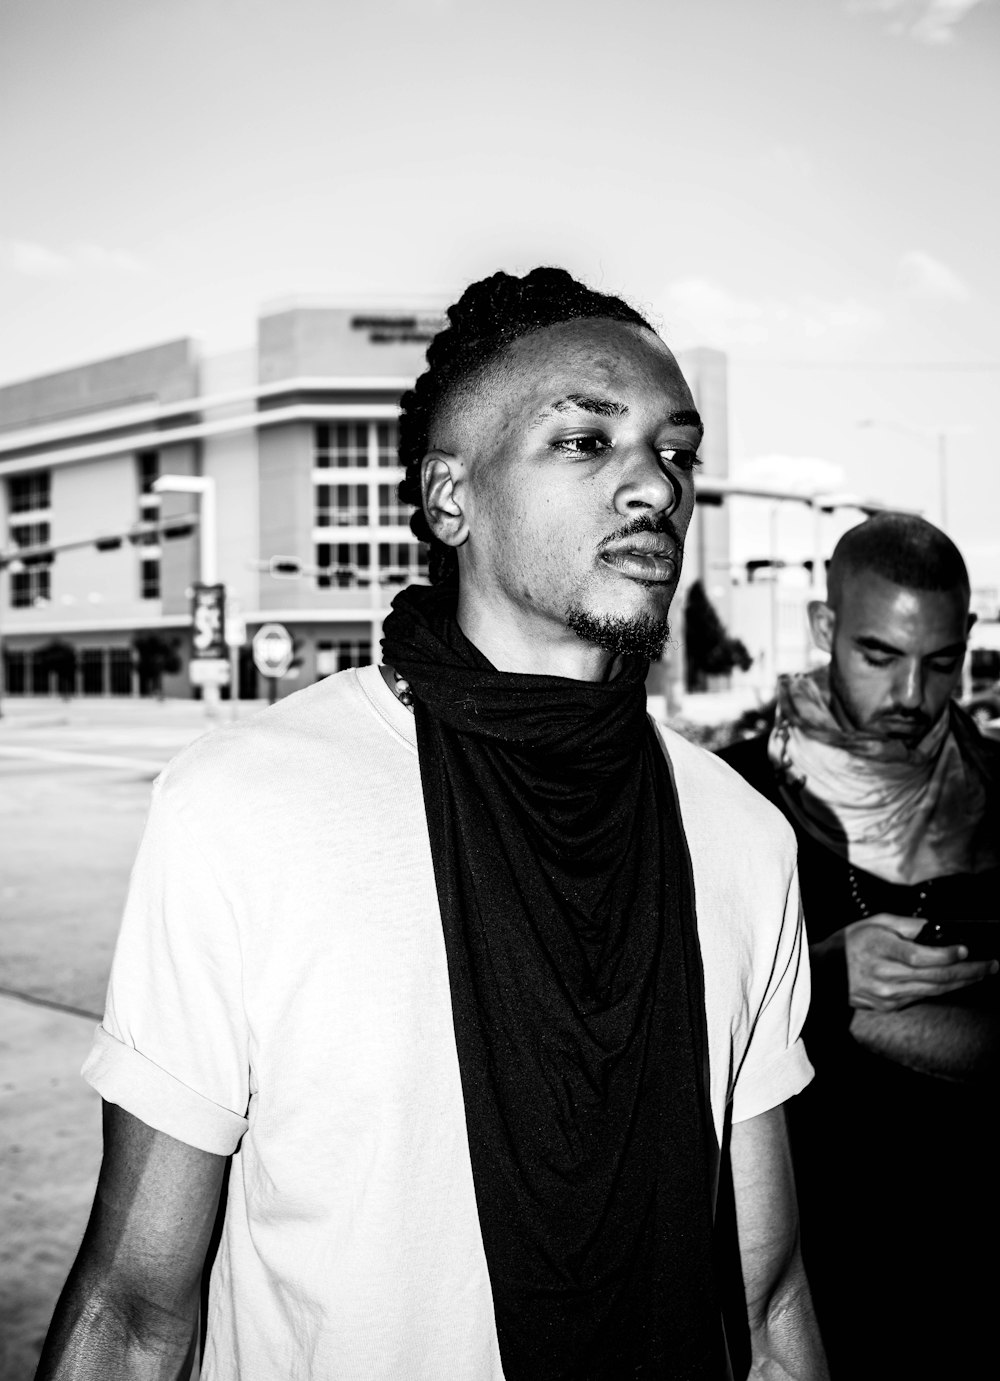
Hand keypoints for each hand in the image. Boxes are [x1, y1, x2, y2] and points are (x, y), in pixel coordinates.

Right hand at [844, 914, 998, 1012]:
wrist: (824, 973)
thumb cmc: (849, 943)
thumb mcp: (873, 922)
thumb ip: (905, 924)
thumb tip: (932, 928)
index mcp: (881, 950)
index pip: (919, 956)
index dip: (945, 955)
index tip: (965, 950)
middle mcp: (886, 975)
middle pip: (935, 976)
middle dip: (969, 971)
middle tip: (991, 965)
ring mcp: (889, 994)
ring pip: (934, 990)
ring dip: (962, 982)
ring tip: (982, 974)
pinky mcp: (890, 1006)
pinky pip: (922, 997)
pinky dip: (942, 989)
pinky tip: (956, 982)